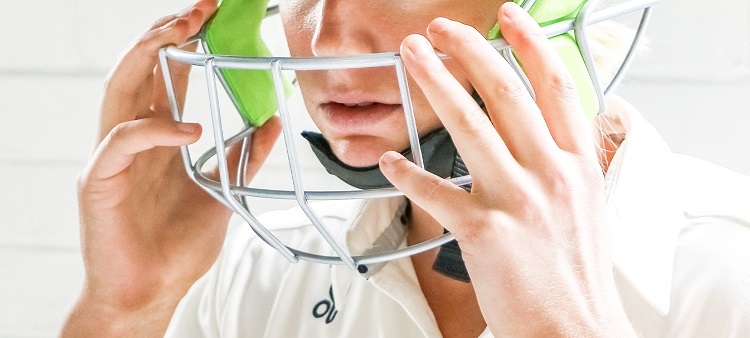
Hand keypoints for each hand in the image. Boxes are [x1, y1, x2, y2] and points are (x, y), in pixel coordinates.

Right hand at [62, 0, 280, 334]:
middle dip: (165, 33)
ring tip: (183, 32)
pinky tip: (189, 128)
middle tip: (199, 10)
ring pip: (118, 90)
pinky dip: (155, 128)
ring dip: (149, 55)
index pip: (163, 75)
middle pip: (138, 69)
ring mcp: (111, 158)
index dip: (183, 42)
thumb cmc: (177, 245)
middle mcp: (130, 139)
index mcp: (156, 138)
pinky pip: (121, 141)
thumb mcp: (221, 190)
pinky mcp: (98, 182)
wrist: (151, 291)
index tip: (212, 18)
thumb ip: (242, 155)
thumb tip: (272, 120)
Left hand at [381, 3, 631, 335]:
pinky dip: (407, 174)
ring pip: (469, 126)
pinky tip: (388, 161)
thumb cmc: (577, 273)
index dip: (530, 45)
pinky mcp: (484, 232)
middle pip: (505, 94)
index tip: (508, 20)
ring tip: (412, 58)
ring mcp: (517, 200)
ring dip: (435, 85)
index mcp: (578, 164)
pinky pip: (436, 192)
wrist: (577, 330)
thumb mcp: (588, 205)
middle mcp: (550, 174)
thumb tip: (550, 132)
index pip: (556, 88)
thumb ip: (567, 162)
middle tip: (440, 31)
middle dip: (469, 52)